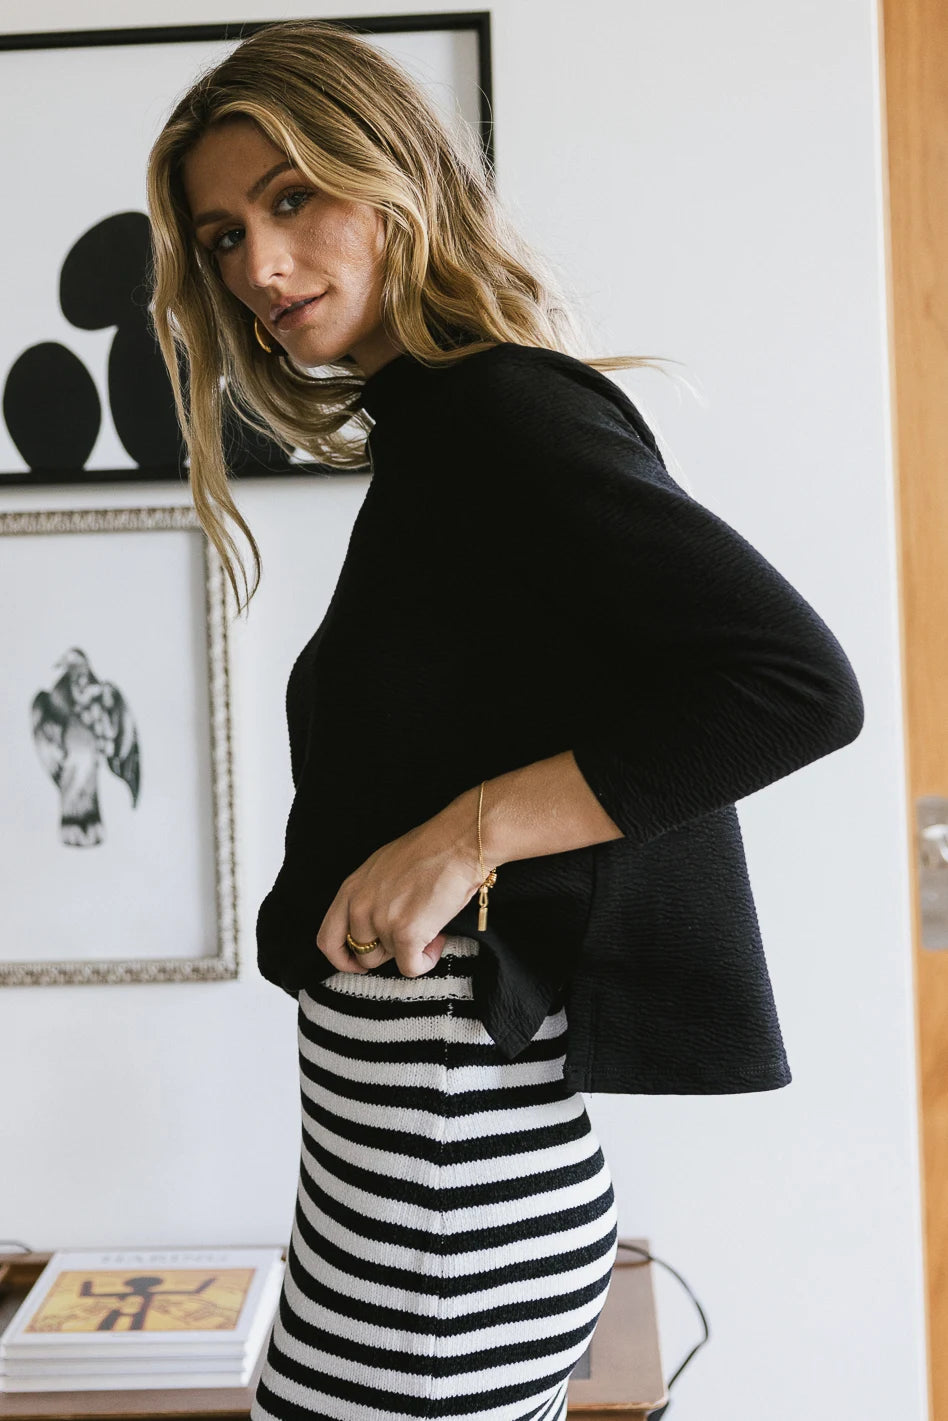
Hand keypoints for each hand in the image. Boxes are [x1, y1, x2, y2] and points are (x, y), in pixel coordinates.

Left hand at [315, 801, 484, 977]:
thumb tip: (374, 923)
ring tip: (429, 926)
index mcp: (351, 889)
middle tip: (407, 935)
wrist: (459, 843)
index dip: (342, 958)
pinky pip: (410, 968)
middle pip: (361, 954)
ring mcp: (381, 921)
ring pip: (389, 960)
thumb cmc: (429, 850)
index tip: (359, 963)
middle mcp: (360, 907)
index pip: (327, 939)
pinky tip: (438, 939)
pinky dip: (426, 961)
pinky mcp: (405, 934)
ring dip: (410, 950)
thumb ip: (368, 896)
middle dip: (386, 952)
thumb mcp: (381, 868)